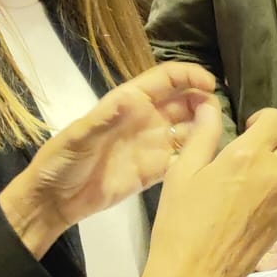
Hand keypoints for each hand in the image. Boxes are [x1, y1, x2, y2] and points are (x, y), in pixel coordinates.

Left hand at [0, 63, 216, 257]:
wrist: (56, 200)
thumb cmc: (63, 160)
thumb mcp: (80, 136)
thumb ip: (105, 118)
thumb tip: (129, 99)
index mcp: (129, 102)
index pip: (166, 79)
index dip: (190, 76)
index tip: (211, 85)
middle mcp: (146, 119)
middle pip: (184, 101)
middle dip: (204, 102)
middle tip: (220, 114)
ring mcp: (153, 145)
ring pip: (189, 129)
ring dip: (206, 128)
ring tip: (220, 138)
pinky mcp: (156, 171)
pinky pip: (183, 158)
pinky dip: (198, 156)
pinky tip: (211, 160)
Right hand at [138, 105, 276, 276]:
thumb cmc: (180, 222)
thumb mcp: (183, 172)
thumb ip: (203, 134)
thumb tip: (210, 105)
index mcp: (248, 156)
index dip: (263, 120)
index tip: (246, 131)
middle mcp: (273, 175)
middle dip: (269, 143)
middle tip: (241, 158)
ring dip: (271, 170)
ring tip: (241, 185)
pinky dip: (270, 196)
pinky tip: (243, 210)